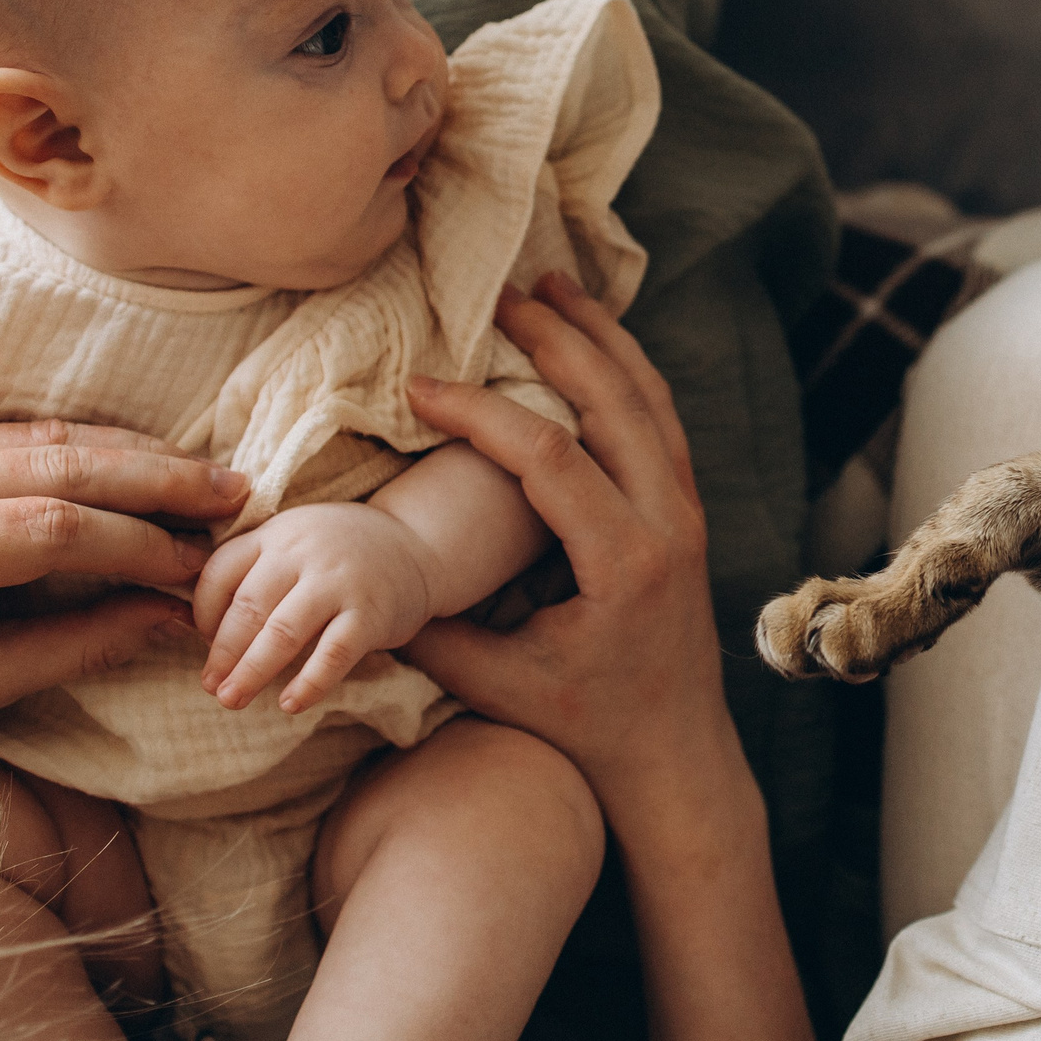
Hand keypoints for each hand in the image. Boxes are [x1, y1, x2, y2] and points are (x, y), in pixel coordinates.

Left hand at [0, 419, 248, 900]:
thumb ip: (81, 643)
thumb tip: (179, 616)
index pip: (52, 528)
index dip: (139, 542)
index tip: (201, 568)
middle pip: (58, 465)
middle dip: (157, 480)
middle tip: (235, 495)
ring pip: (48, 439)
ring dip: (137, 456)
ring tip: (210, 480)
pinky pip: (24, 436)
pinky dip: (96, 450)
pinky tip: (151, 466)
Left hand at [193, 503, 433, 712]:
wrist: (420, 545)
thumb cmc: (344, 552)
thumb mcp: (297, 540)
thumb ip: (257, 567)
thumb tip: (205, 630)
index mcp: (277, 533)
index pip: (221, 572)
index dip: (203, 614)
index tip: (203, 646)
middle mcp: (304, 551)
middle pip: (248, 607)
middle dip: (222, 653)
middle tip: (210, 686)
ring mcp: (339, 582)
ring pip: (282, 633)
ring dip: (252, 672)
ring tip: (232, 699)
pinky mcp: (371, 614)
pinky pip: (332, 655)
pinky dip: (309, 684)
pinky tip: (290, 705)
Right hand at [398, 275, 731, 832]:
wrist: (675, 753)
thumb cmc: (586, 727)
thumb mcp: (499, 686)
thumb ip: (429, 631)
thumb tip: (353, 573)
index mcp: (625, 561)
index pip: (548, 458)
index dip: (480, 413)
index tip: (422, 388)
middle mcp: (668, 524)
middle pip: (614, 401)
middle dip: (555, 340)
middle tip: (500, 295)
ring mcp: (686, 512)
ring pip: (649, 399)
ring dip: (601, 338)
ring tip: (554, 288)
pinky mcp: (686, 511)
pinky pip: (659, 420)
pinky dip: (626, 371)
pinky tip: (593, 341)